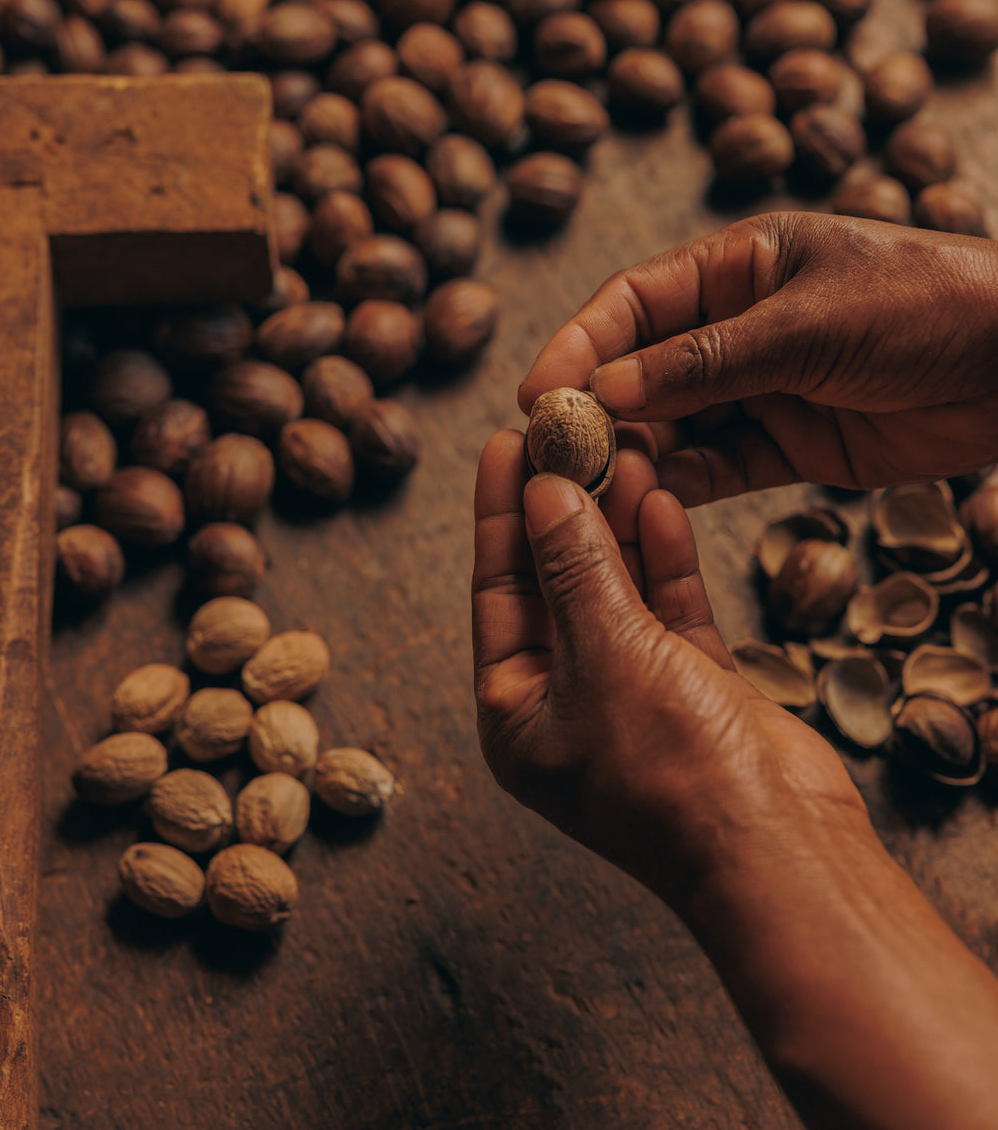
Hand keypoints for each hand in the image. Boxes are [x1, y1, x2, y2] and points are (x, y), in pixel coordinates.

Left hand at [472, 430, 867, 904]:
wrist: (779, 848)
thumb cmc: (670, 776)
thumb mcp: (603, 654)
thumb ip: (573, 568)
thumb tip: (542, 493)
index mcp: (516, 712)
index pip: (498, 589)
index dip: (501, 513)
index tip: (507, 443)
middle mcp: (568, 700)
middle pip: (556, 579)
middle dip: (564, 506)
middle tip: (567, 430)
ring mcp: (634, 691)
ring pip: (617, 585)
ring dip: (617, 519)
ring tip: (622, 447)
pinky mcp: (695, 684)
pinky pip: (669, 605)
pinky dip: (664, 555)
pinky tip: (660, 499)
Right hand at [518, 211, 997, 503]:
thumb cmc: (925, 305)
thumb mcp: (806, 324)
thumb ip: (703, 363)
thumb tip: (605, 392)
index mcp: (740, 265)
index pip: (635, 302)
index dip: (581, 345)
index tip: (539, 392)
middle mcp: (742, 324)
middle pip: (646, 368)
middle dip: (601, 410)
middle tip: (558, 455)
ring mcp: (766, 386)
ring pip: (677, 425)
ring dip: (638, 455)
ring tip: (599, 489)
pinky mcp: (794, 444)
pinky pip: (723, 466)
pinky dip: (686, 486)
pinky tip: (653, 504)